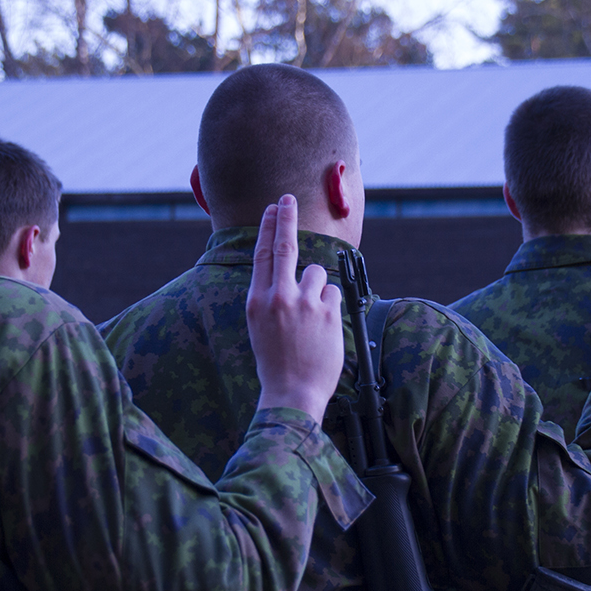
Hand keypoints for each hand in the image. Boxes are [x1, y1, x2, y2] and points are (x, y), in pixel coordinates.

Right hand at [246, 195, 345, 420]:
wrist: (292, 391)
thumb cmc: (276, 362)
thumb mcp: (260, 326)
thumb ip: (270, 297)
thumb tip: (285, 274)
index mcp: (257, 301)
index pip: (264, 254)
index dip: (270, 228)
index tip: (274, 209)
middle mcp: (279, 297)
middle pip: (286, 247)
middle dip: (287, 219)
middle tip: (290, 198)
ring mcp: (305, 304)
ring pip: (317, 274)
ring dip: (317, 287)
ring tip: (312, 317)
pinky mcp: (328, 313)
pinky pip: (333, 294)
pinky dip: (330, 305)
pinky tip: (323, 328)